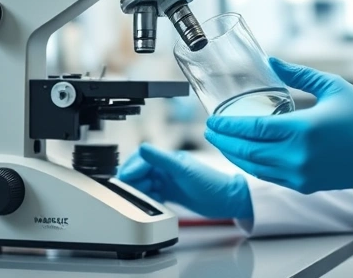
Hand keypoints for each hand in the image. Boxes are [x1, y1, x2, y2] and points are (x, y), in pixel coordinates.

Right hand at [117, 144, 252, 219]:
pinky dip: (147, 199)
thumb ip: (162, 159)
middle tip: (128, 191)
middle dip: (132, 181)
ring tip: (140, 198)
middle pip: (140, 171)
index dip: (132, 169)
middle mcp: (167, 168)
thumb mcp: (184, 170)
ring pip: (144, 183)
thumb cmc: (211, 183)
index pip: (142, 159)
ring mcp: (168, 180)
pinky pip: (152, 194)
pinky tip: (148, 203)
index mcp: (169, 158)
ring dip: (139, 191)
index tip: (124, 180)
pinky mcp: (171, 193)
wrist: (227, 201)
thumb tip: (143, 148)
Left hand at [205, 58, 352, 193]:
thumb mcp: (330, 86)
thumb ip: (297, 74)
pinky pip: (269, 176)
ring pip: (254, 168)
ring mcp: (300, 174)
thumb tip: (270, 60)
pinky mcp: (305, 185)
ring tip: (222, 142)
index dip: (227, 126)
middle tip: (210, 131)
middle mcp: (298, 156)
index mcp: (302, 130)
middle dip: (223, 142)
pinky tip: (245, 155)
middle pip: (246, 151)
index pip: (252, 130)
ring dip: (234, 155)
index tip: (212, 120)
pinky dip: (252, 166)